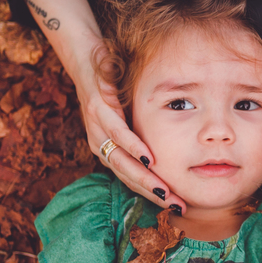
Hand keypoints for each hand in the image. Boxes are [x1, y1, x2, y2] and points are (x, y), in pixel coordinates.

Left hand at [77, 69, 187, 212]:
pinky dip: (134, 147)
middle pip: (127, 178)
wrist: (84, 55)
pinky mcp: (97, 109)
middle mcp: (99, 144)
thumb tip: (170, 148)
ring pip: (122, 162)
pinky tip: (149, 158)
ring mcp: (96, 128)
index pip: (130, 180)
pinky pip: (118, 134)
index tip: (175, 206)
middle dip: (154, 194)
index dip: (152, 195)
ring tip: (165, 192)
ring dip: (145, 178)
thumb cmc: (111, 85)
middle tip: (177, 206)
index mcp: (107, 149)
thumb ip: (142, 131)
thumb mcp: (128, 113)